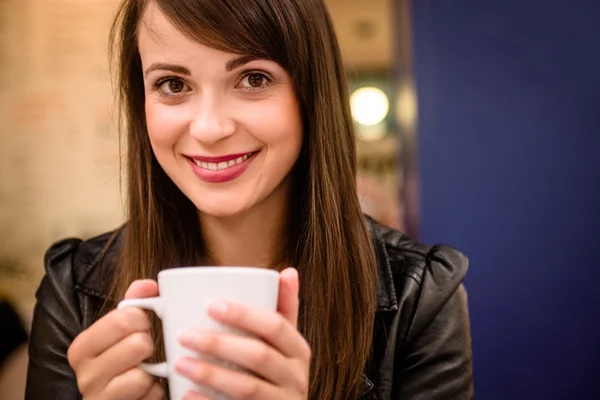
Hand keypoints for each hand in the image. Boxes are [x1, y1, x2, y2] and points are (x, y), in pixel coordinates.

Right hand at [67, 280, 164, 399]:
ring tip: (144, 371)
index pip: (125, 318)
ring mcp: (98, 396)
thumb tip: (149, 285)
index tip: (140, 326)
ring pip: (143, 374)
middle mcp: (85, 373)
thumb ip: (134, 303)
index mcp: (82, 346)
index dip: (143, 319)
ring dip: (152, 372)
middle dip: (148, 345)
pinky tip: (145, 391)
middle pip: (138, 344)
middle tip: (143, 350)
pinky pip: (149, 394)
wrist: (118, 399)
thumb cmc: (121, 361)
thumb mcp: (122, 331)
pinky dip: (154, 391)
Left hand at [175, 267, 310, 399]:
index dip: (245, 314)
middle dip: (220, 343)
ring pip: (247, 387)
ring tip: (179, 362)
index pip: (275, 326)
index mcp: (299, 350)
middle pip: (259, 356)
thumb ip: (285, 309)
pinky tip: (187, 393)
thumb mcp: (286, 343)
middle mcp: (296, 377)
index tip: (211, 305)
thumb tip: (288, 271)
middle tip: (185, 335)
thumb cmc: (277, 373)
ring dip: (210, 373)